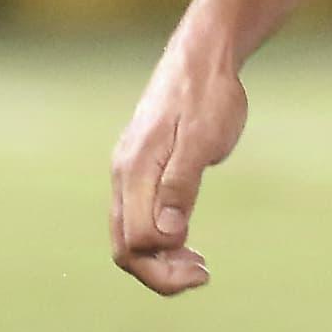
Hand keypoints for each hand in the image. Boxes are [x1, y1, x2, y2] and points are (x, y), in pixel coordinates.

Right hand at [105, 41, 245, 295]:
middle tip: (203, 276)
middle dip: (160, 273)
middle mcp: (124, 176)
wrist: (202, 55)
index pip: (134, 242)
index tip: (203, 266)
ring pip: (130, 236)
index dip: (164, 266)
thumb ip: (181, 185)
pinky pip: (139, 218)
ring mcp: (130, 173)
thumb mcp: (202, 139)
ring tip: (198, 267)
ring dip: (161, 260)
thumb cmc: (207, 94)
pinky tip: (187, 244)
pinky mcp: (142, 170)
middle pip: (125, 246)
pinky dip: (161, 241)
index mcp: (135, 171)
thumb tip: (168, 235)